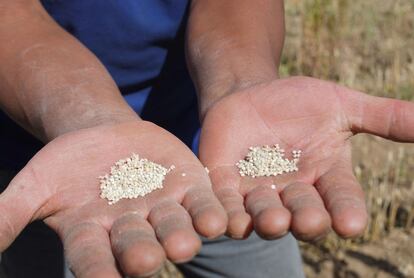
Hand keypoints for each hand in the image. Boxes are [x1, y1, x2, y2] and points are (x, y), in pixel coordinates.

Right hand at [0, 121, 226, 277]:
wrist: (104, 134)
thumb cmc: (67, 163)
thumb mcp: (36, 184)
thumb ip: (10, 213)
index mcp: (94, 235)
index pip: (92, 259)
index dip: (96, 270)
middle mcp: (132, 231)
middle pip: (137, 245)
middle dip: (142, 253)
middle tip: (147, 262)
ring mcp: (163, 210)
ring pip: (175, 226)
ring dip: (183, 235)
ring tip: (189, 241)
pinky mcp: (189, 187)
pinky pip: (204, 202)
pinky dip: (212, 210)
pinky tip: (222, 218)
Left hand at [199, 76, 413, 240]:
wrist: (250, 96)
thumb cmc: (297, 103)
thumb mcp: (340, 105)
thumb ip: (381, 117)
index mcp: (325, 176)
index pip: (342, 198)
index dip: (347, 212)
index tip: (352, 225)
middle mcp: (294, 192)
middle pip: (304, 213)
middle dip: (307, 219)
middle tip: (309, 222)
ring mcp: (258, 193)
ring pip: (264, 214)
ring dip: (267, 220)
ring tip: (271, 222)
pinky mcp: (225, 186)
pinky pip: (225, 205)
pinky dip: (225, 214)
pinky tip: (224, 222)